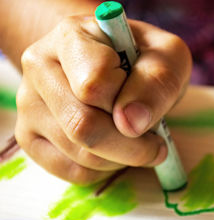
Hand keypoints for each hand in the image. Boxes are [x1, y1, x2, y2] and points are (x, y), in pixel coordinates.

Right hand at [15, 16, 191, 184]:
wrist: (118, 66)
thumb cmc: (143, 60)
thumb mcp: (168, 57)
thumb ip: (156, 82)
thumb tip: (130, 123)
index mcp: (72, 37)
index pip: (94, 84)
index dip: (130, 105)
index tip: (150, 109)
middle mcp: (40, 67)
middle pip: (82, 126)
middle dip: (131, 146)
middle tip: (155, 144)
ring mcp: (29, 105)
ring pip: (79, 154)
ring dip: (121, 159)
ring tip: (136, 142)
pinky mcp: (30, 138)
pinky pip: (72, 172)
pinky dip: (105, 170)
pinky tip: (116, 152)